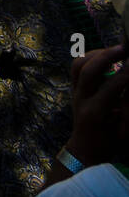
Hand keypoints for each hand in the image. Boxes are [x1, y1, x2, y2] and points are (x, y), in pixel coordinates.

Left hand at [65, 43, 128, 164]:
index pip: (110, 88)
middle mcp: (81, 99)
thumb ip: (128, 108)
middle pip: (88, 71)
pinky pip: (77, 66)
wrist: (87, 149)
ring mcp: (74, 92)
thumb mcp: (126, 131)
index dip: (126, 75)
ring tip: (117, 49)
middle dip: (107, 56)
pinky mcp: (73, 88)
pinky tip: (107, 55)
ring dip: (97, 53)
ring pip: (78, 65)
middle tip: (126, 47)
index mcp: (95, 113)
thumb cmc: (112, 142)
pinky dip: (90, 57)